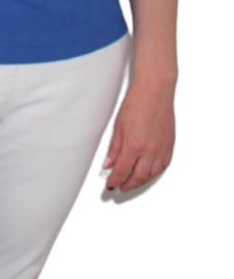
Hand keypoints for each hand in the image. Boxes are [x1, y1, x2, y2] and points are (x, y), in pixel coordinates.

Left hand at [103, 76, 174, 193]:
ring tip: (131, 183)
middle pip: (138, 176)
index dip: (115, 181)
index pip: (122, 171)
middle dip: (127, 184)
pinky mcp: (170, 144)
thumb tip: (108, 165)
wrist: (155, 91)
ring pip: (152, 173)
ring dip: (141, 181)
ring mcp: (162, 148)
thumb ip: (114, 148)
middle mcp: (150, 150)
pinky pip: (163, 165)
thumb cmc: (136, 104)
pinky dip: (155, 172)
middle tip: (119, 187)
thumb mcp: (118, 126)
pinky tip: (148, 173)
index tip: (110, 186)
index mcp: (134, 145)